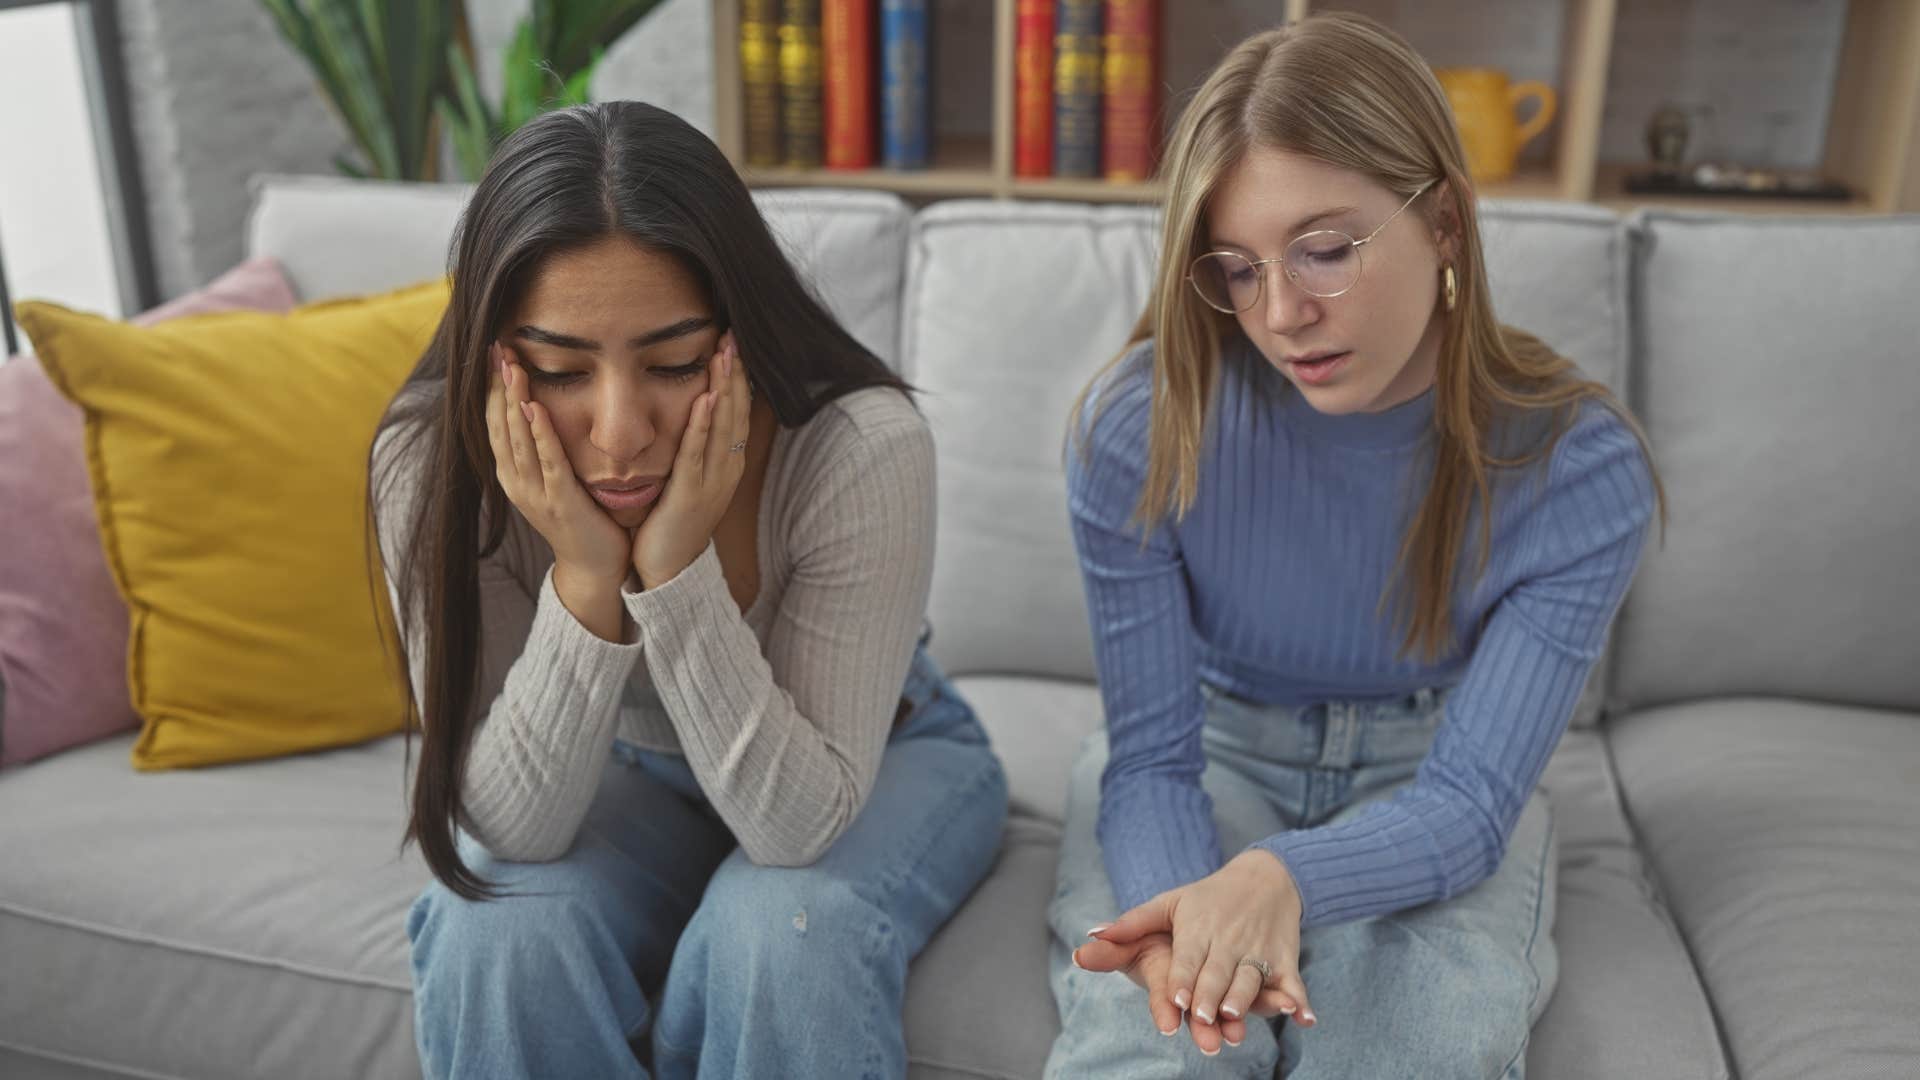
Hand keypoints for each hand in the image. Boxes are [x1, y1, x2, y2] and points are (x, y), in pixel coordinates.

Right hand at [488, 341, 630, 588]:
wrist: (596, 566)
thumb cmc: (582, 517)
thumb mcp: (555, 478)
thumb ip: (546, 448)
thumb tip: (542, 406)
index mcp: (514, 474)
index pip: (496, 422)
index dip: (493, 388)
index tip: (494, 353)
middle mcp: (517, 482)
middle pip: (500, 425)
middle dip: (498, 386)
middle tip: (497, 348)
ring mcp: (535, 493)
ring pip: (518, 439)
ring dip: (514, 401)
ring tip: (512, 367)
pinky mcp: (560, 501)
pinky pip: (548, 461)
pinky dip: (540, 434)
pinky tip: (535, 408)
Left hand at [631, 331, 750, 588]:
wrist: (669, 570)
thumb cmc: (674, 522)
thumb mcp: (690, 478)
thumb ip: (694, 447)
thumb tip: (693, 413)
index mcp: (727, 463)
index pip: (736, 411)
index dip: (737, 377)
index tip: (733, 344)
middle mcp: (726, 469)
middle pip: (736, 412)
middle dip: (736, 374)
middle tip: (734, 337)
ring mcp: (712, 482)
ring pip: (723, 427)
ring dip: (725, 389)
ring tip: (725, 356)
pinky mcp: (691, 493)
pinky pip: (698, 452)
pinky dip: (703, 424)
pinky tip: (707, 399)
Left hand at [1083, 851, 1314, 1052]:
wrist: (1266, 875)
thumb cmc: (1209, 896)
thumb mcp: (1169, 903)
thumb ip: (1131, 924)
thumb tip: (1090, 936)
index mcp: (1197, 928)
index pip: (1188, 958)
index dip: (1183, 978)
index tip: (1178, 998)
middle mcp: (1228, 941)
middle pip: (1218, 973)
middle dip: (1210, 996)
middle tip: (1203, 1018)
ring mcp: (1258, 951)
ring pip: (1251, 978)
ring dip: (1246, 997)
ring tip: (1235, 1014)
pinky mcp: (1284, 959)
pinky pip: (1293, 982)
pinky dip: (1300, 1000)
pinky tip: (1304, 1018)